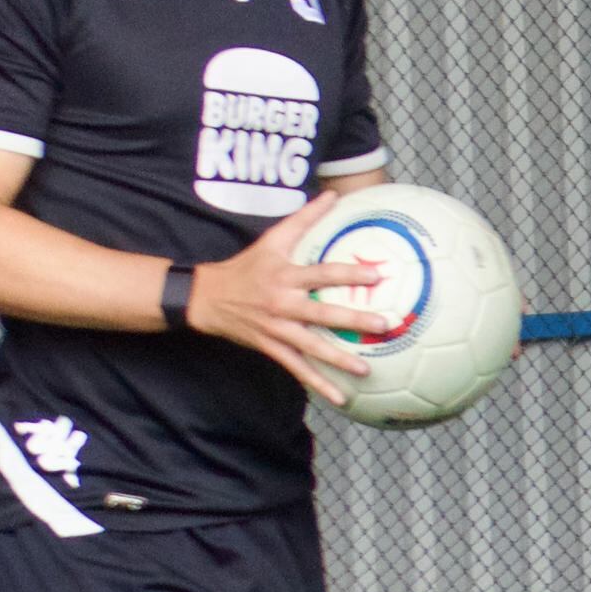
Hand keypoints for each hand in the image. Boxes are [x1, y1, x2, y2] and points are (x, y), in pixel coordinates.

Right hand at [188, 192, 401, 405]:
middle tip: (385, 325)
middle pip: (322, 313)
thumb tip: (333, 193)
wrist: (205, 298)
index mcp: (285, 275)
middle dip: (354, 320)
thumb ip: (305, 218)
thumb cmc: (246, 266)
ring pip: (311, 347)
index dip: (350, 272)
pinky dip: (317, 384)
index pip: (322, 273)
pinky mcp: (270, 348)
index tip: (379, 274)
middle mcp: (282, 303)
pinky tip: (341, 398)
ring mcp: (276, 329)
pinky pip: (297, 369)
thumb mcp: (272, 239)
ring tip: (366, 371)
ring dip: (339, 360)